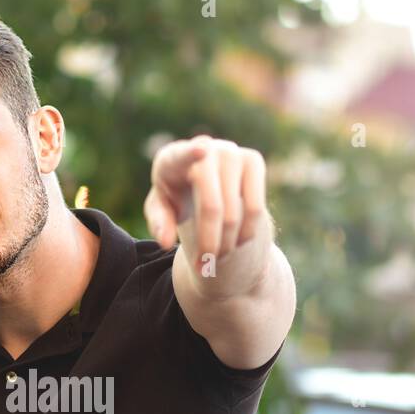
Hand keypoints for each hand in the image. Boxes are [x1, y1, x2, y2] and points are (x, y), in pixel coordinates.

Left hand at [144, 135, 271, 272]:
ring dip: (226, 243)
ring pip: (235, 211)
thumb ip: (159, 223)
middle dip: (208, 242)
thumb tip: (165, 242)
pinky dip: (246, 232)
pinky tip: (237, 242)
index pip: (181, 156)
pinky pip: (255, 207)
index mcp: (171, 159)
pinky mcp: (253, 159)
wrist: (203, 183)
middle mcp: (205, 148)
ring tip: (216, 256)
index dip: (192, 153)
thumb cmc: (175, 197)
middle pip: (212, 206)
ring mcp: (231, 152)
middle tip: (203, 265)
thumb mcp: (161, 211)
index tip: (202, 150)